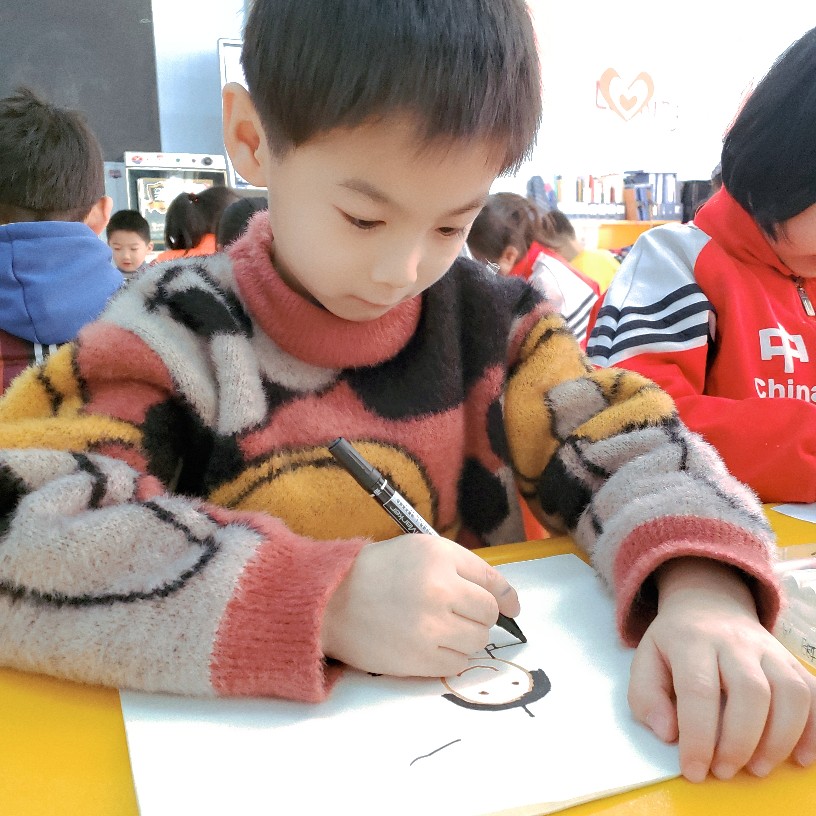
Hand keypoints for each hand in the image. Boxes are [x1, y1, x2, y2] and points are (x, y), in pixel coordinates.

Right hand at [320, 534, 519, 676]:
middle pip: (488, 614)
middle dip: (480, 616)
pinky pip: (458, 663)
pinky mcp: (420, 658)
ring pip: (477, 641)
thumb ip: (462, 567)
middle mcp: (440, 590)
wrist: (331, 601)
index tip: (511, 607)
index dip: (506, 597)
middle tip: (459, 615)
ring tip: (442, 628)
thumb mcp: (420, 550)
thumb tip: (505, 601)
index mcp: (440, 557)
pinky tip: (431, 643)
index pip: (492, 582)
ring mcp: (430, 627)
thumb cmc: (378, 571)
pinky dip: (451, 656)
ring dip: (467, 637)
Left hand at [628, 558, 815, 782]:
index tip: (694, 770)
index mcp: (692, 641)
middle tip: (723, 771)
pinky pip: (813, 693)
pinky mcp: (791, 660)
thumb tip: (667, 734)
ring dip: (778, 739)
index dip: (698, 737)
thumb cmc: (675, 643)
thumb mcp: (646, 660)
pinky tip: (798, 757)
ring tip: (756, 768)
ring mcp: (768, 649)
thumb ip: (646, 697)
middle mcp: (734, 642)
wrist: (708, 604)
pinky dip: (813, 730)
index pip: (698, 690)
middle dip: (739, 742)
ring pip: (789, 693)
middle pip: (750, 692)